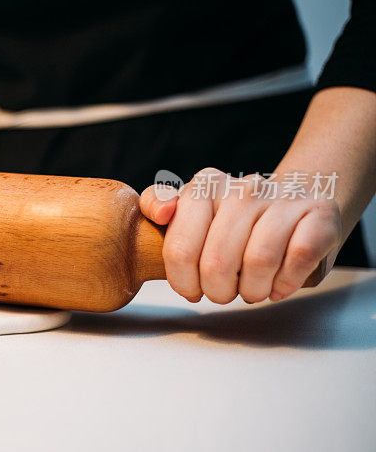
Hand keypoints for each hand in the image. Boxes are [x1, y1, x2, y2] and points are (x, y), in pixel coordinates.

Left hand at [139, 168, 341, 303]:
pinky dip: (285, 283)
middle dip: (218, 290)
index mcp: (205, 186)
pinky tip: (278, 284)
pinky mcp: (319, 214)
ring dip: (253, 290)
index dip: (183, 281)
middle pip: (218, 262)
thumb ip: (158, 203)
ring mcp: (284, 198)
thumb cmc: (237, 219)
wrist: (300, 202)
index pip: (179, 248)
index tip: (191, 289)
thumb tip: (161, 213)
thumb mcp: (191, 209)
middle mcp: (244, 187)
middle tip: (222, 292)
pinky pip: (298, 259)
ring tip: (251, 289)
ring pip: (259, 261)